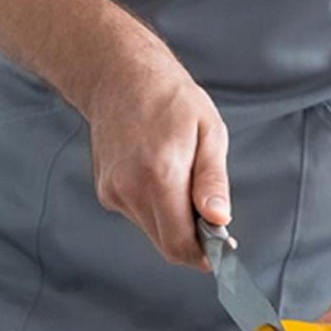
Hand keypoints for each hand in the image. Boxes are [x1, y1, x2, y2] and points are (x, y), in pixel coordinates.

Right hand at [75, 50, 230, 269]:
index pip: (179, 243)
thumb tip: (220, 220)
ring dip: (174, 222)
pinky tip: (162, 173)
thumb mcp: (208, 130)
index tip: (224, 248)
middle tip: (213, 218)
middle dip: (193, 240)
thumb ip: (212, 180)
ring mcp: (113, 191)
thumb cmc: (171, 98)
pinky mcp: (105, 191)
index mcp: (159, 174)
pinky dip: (157, 207)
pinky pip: (139, 214)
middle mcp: (129, 189)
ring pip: (152, 231)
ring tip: (186, 181)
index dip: (205, 255)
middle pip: (165, 243)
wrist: (121, 76)